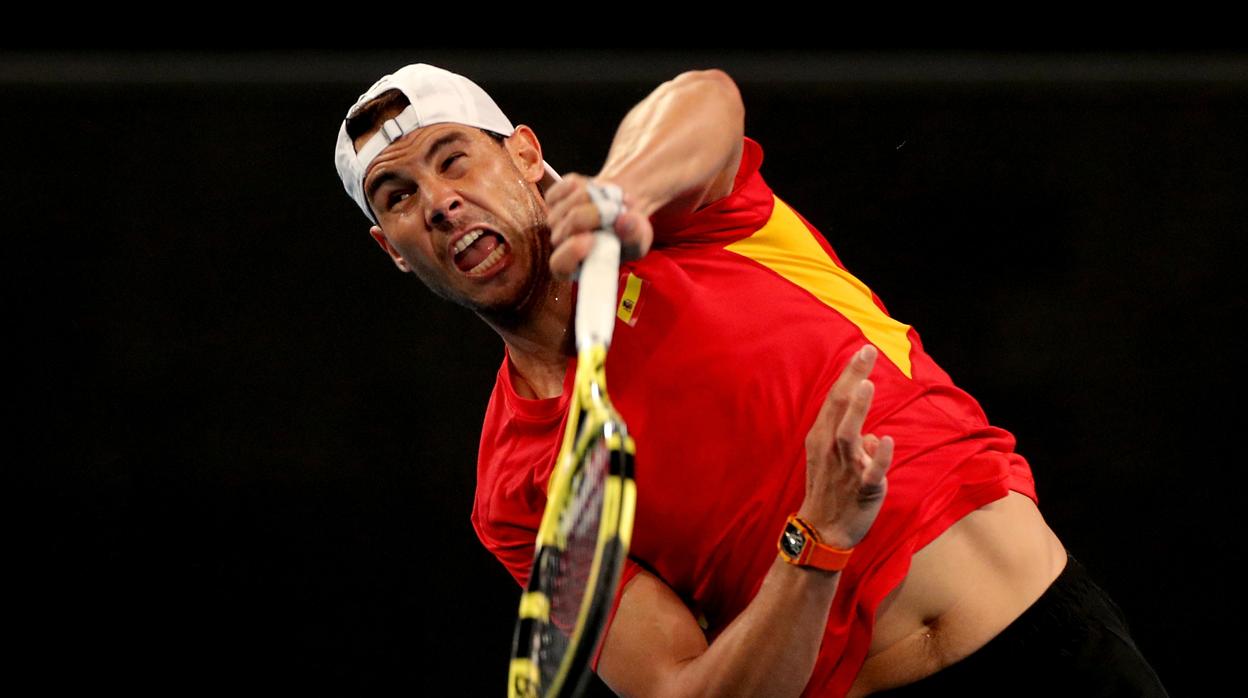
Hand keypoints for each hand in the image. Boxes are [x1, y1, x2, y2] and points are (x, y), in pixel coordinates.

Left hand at [544, 174, 654, 279]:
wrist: (621, 210)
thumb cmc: (629, 232)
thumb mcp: (640, 238)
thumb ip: (634, 234)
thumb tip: (623, 221)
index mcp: (576, 265)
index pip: (560, 264)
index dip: (572, 251)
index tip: (592, 239)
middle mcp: (561, 244)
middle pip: (570, 224)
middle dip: (596, 214)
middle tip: (616, 210)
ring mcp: (555, 220)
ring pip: (570, 202)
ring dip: (594, 197)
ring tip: (610, 202)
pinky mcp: (553, 199)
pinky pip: (566, 186)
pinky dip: (584, 184)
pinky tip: (594, 191)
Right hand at [797, 344, 892, 549]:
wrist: (823, 534)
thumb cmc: (830, 492)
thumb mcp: (833, 462)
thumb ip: (854, 444)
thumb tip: (875, 437)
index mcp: (822, 439)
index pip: (835, 400)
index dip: (848, 374)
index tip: (863, 350)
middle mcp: (830, 449)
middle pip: (839, 408)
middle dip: (852, 378)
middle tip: (866, 351)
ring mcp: (845, 469)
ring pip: (849, 435)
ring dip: (858, 410)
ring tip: (867, 385)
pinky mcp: (862, 490)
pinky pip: (870, 472)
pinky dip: (879, 457)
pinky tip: (887, 441)